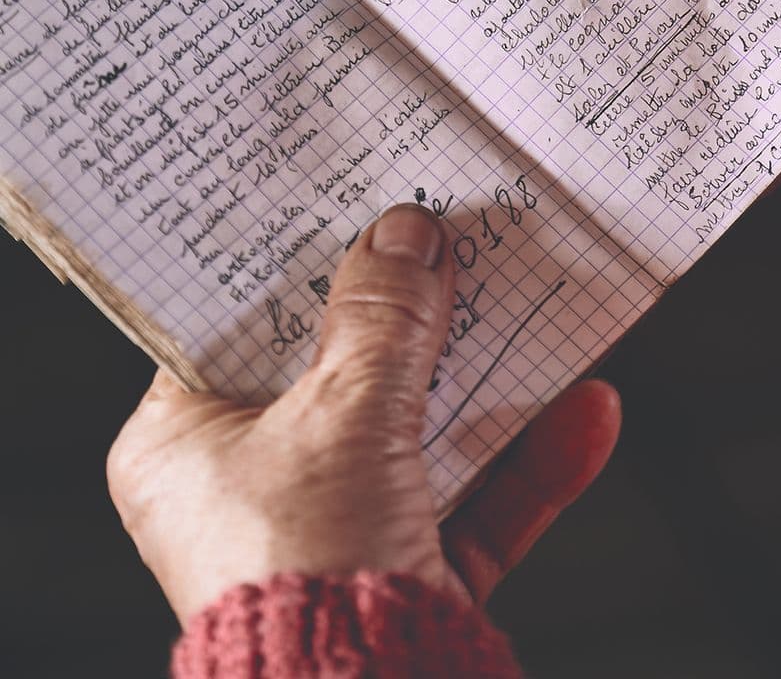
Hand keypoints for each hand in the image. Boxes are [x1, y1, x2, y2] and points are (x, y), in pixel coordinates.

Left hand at [107, 204, 619, 623]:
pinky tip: (586, 409)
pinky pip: (474, 498)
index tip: (345, 208)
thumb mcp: (343, 418)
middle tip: (447, 241)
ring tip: (528, 304)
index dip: (296, 265)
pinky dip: (531, 458)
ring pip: (418, 428)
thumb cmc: (308, 576)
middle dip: (410, 313)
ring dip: (484, 375)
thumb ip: (381, 322)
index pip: (239, 326)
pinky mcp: (409, 567)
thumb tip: (404, 239)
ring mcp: (337, 528)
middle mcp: (255, 485)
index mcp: (189, 444)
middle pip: (342, 370)